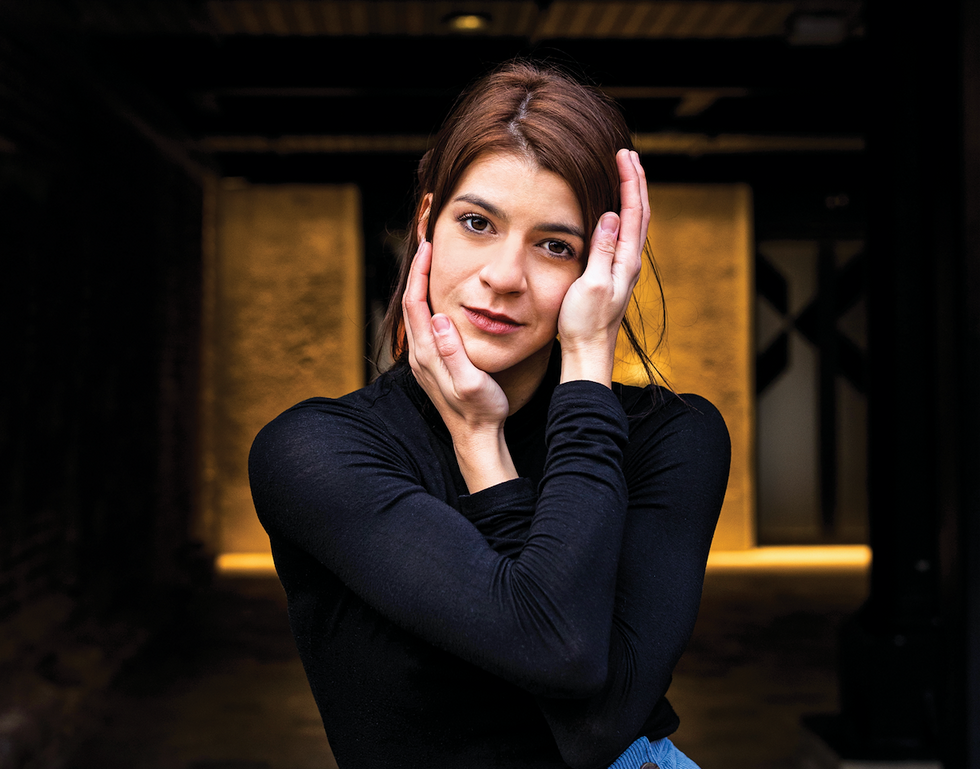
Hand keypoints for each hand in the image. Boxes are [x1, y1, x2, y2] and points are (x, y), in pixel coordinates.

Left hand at [402, 239, 517, 490]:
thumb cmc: (480, 411)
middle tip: (426, 244)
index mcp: (427, 354)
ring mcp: (423, 360)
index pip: (415, 303)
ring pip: (415, 313)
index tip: (427, 247)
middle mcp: (419, 355)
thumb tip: (440, 319)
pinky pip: (423, 324)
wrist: (477, 438)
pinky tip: (438, 296)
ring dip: (420, 285)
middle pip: (410, 304)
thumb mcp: (472, 383)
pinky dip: (427, 302)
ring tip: (431, 263)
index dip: (419, 273)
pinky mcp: (431, 364)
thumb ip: (453, 353)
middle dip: (416, 272)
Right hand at [558, 149, 649, 386]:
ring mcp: (623, 270)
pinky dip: (622, 215)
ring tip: (625, 175)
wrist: (588, 353)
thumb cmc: (585, 323)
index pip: (633, 211)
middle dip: (635, 181)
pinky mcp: (614, 276)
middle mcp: (629, 263)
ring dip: (631, 197)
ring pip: (634, 224)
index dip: (630, 181)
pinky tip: (614, 214)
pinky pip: (623, 236)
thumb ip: (602, 250)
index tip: (624, 155)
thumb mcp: (591, 284)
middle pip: (640, 213)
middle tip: (628, 155)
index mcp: (626, 260)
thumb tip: (610, 215)